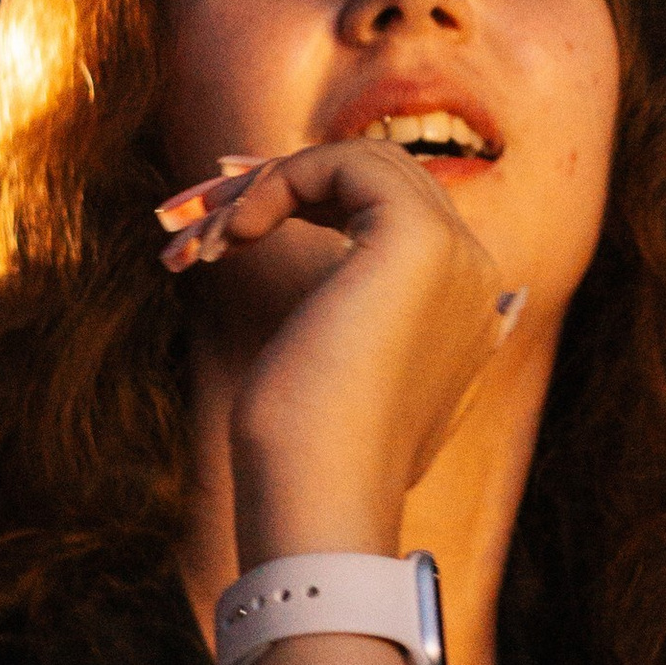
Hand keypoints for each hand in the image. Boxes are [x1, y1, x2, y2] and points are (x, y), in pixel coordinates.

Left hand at [158, 139, 517, 562]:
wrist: (321, 501)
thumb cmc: (309, 462)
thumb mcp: (331, 379)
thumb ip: (351, 333)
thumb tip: (328, 312)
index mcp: (466, 307)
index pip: (392, 212)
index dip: (309, 196)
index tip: (231, 217)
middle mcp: (473, 273)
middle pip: (372, 177)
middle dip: (274, 182)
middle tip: (192, 208)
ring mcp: (455, 254)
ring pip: (356, 162)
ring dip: (263, 186)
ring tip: (198, 239)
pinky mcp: (417, 239)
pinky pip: (340, 162)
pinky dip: (275, 185)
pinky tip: (229, 239)